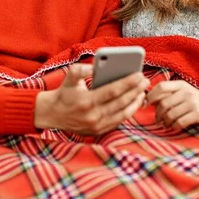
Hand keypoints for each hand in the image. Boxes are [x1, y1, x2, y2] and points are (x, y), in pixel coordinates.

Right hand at [34, 64, 149, 134]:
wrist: (52, 115)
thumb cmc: (64, 93)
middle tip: (146, 81)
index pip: (113, 91)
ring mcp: (97, 126)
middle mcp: (93, 116)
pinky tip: (134, 102)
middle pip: (121, 102)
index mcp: (87, 101)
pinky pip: (118, 121)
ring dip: (135, 103)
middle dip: (136, 91)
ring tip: (143, 92)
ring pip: (123, 114)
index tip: (139, 75)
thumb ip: (80, 69)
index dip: (129, 83)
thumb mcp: (69, 78)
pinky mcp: (99, 131)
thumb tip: (93, 66)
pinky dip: (128, 112)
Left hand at [146, 80, 198, 128]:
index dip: (150, 95)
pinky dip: (174, 126)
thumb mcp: (184, 92)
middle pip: (164, 103)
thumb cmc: (196, 100)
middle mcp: (186, 92)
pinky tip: (174, 126)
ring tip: (166, 124)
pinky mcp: (198, 114)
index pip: (161, 86)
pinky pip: (180, 122)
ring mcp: (193, 103)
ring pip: (171, 114)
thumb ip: (169, 94)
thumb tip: (148, 100)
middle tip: (157, 120)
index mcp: (181, 85)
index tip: (145, 104)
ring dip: (165, 122)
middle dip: (157, 114)